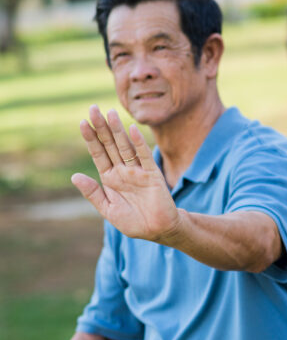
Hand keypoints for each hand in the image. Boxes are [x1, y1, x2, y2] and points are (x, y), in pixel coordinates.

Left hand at [71, 106, 181, 240]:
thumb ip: (93, 193)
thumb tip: (75, 176)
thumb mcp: (108, 209)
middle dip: (101, 127)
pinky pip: (144, 156)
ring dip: (117, 130)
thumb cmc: (133, 222)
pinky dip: (138, 143)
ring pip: (125, 147)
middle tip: (93, 108)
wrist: (158, 230)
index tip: (82, 123)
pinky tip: (131, 130)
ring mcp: (138, 171)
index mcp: (110, 178)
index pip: (98, 153)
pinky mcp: (152, 174)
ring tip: (109, 113)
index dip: (90, 138)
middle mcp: (123, 171)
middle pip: (110, 145)